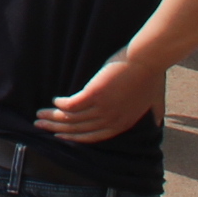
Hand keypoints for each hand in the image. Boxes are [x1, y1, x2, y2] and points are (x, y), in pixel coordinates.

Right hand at [40, 52, 163, 141]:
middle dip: (57, 128)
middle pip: (78, 129)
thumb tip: (158, 122)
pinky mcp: (95, 94)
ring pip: (72, 118)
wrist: (149, 59)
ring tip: (39, 115)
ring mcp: (103, 108)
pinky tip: (54, 101)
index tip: (60, 136)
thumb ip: (155, 112)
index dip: (74, 137)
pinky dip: (61, 105)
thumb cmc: (152, 76)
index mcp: (122, 123)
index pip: (93, 136)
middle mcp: (111, 120)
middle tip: (40, 125)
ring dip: (54, 117)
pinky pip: (72, 104)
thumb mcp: (155, 100)